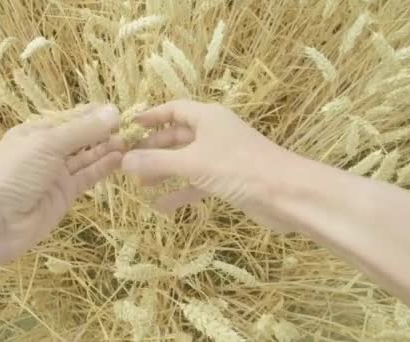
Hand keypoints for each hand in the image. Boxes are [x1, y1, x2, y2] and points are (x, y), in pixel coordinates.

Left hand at [0, 104, 121, 262]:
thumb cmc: (11, 173)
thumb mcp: (46, 144)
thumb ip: (82, 130)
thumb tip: (114, 111)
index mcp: (38, 131)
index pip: (73, 117)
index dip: (97, 114)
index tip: (123, 111)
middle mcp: (47, 151)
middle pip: (82, 137)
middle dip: (106, 132)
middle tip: (136, 129)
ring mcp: (56, 175)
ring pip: (87, 157)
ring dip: (108, 149)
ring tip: (134, 142)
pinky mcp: (64, 196)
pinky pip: (87, 177)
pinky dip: (103, 168)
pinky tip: (121, 159)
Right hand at [122, 100, 288, 214]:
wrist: (286, 194)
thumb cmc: (238, 168)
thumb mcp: (193, 163)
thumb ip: (157, 163)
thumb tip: (123, 161)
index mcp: (208, 117)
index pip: (174, 110)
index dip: (152, 116)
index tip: (129, 126)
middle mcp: (213, 133)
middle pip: (177, 136)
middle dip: (153, 149)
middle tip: (127, 162)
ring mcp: (221, 158)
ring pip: (185, 161)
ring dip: (164, 171)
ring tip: (139, 184)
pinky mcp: (227, 180)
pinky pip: (197, 182)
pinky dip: (180, 191)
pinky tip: (161, 206)